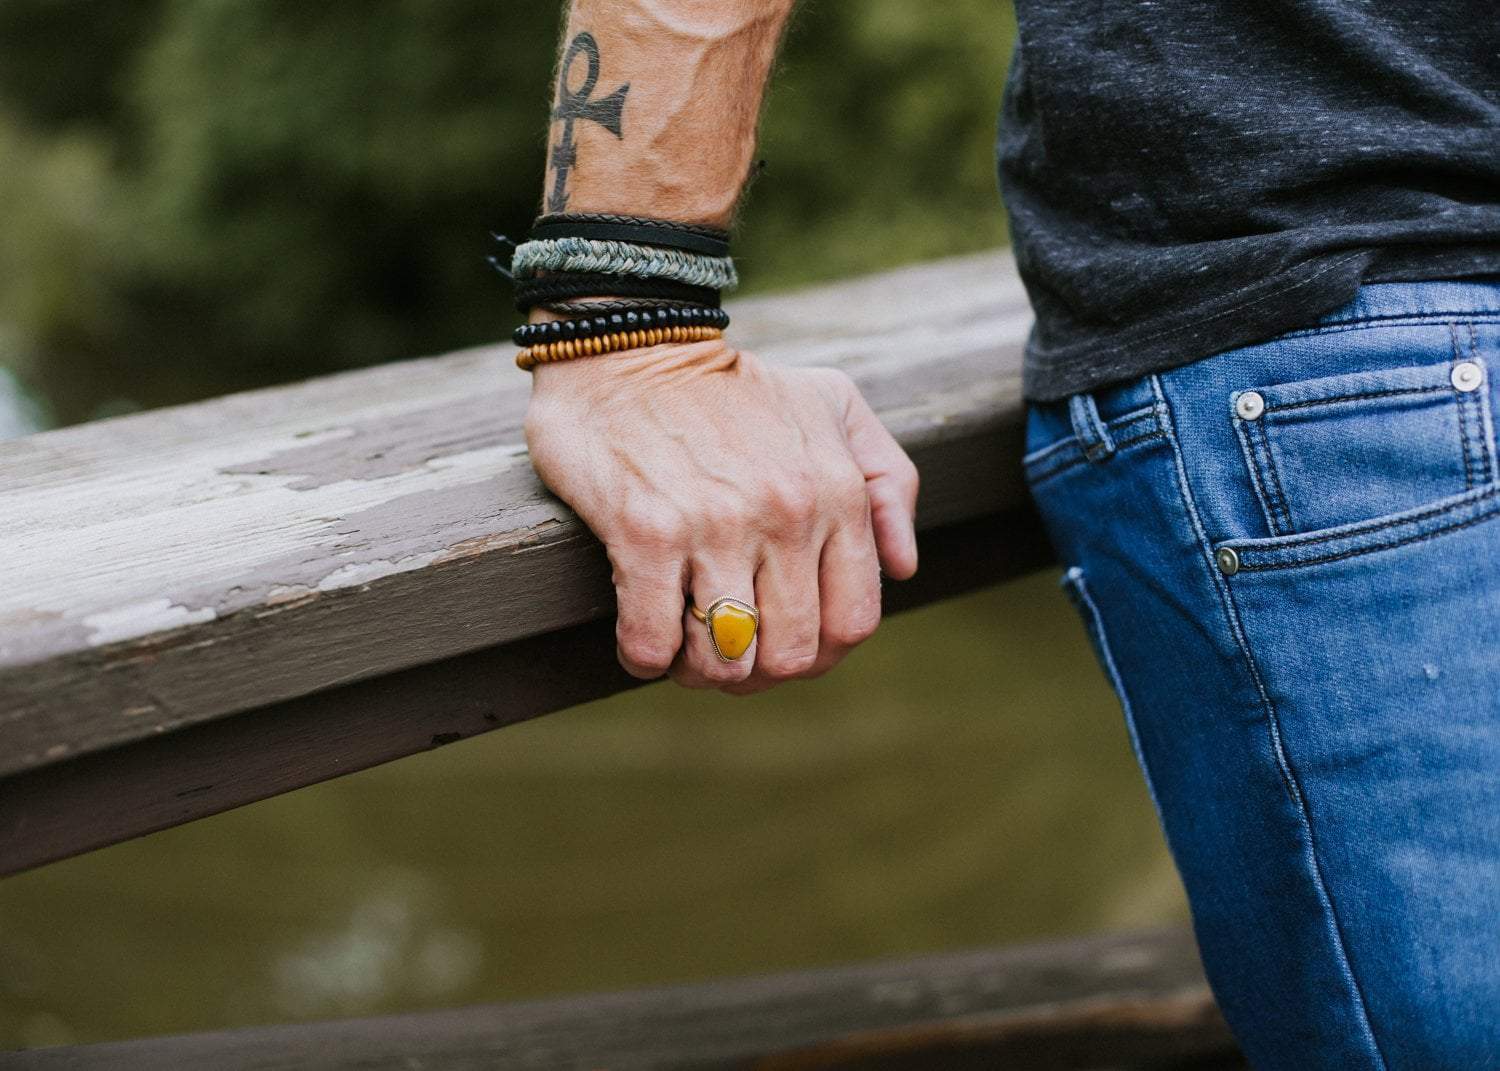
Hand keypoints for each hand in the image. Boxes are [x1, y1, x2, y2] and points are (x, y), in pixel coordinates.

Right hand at [524, 340, 918, 691]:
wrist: (632, 341)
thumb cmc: (734, 386)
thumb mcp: (834, 406)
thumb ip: (889, 481)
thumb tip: (905, 569)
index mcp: (836, 493)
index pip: (854, 622)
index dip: (821, 653)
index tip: (783, 640)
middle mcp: (786, 514)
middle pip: (792, 654)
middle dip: (760, 671)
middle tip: (729, 650)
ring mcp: (715, 526)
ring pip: (726, 659)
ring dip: (701, 671)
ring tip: (685, 646)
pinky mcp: (645, 532)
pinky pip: (653, 639)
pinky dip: (646, 657)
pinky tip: (641, 640)